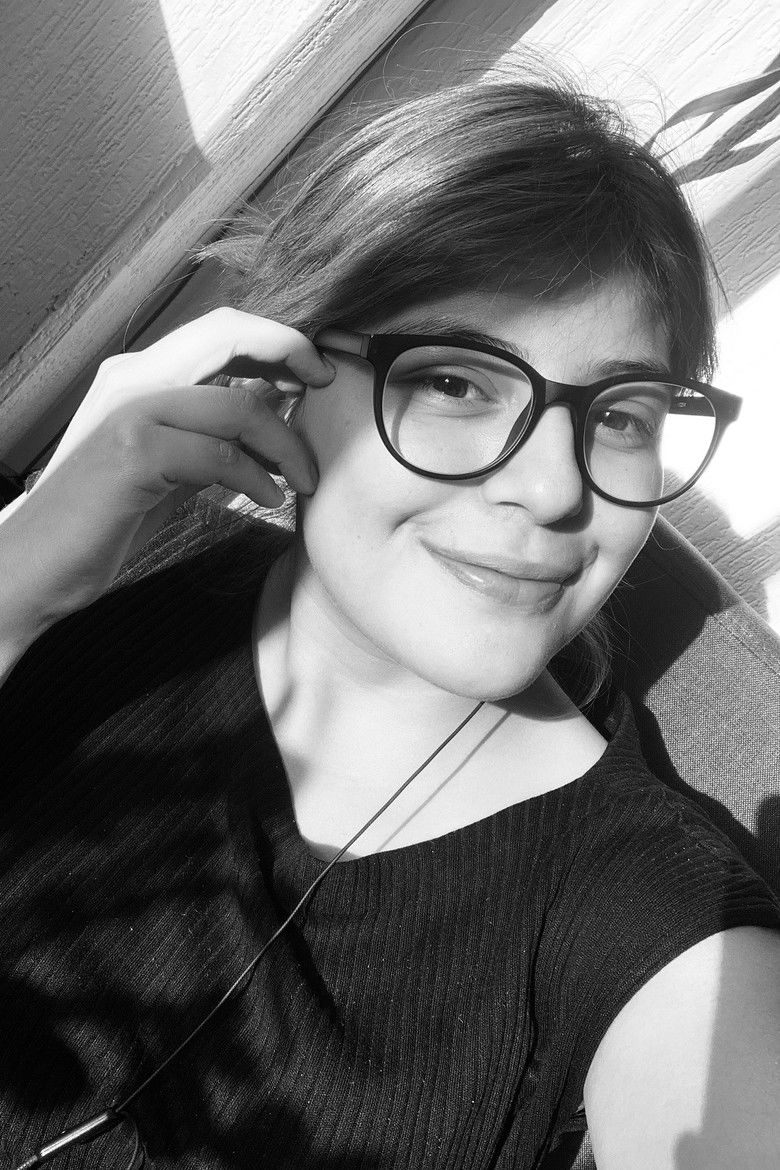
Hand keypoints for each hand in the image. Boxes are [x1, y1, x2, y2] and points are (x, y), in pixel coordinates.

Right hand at [1, 307, 334, 629]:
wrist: (28, 562)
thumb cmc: (99, 517)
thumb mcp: (165, 464)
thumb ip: (208, 433)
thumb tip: (269, 410)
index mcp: (141, 375)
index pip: (220, 331)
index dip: (277, 340)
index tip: (316, 371)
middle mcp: (134, 378)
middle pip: (228, 334)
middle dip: (291, 352)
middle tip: (327, 385)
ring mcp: (132, 412)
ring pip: (236, 403)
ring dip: (286, 442)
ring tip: (304, 479)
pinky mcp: (133, 455)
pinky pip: (219, 455)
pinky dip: (258, 477)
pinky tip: (270, 500)